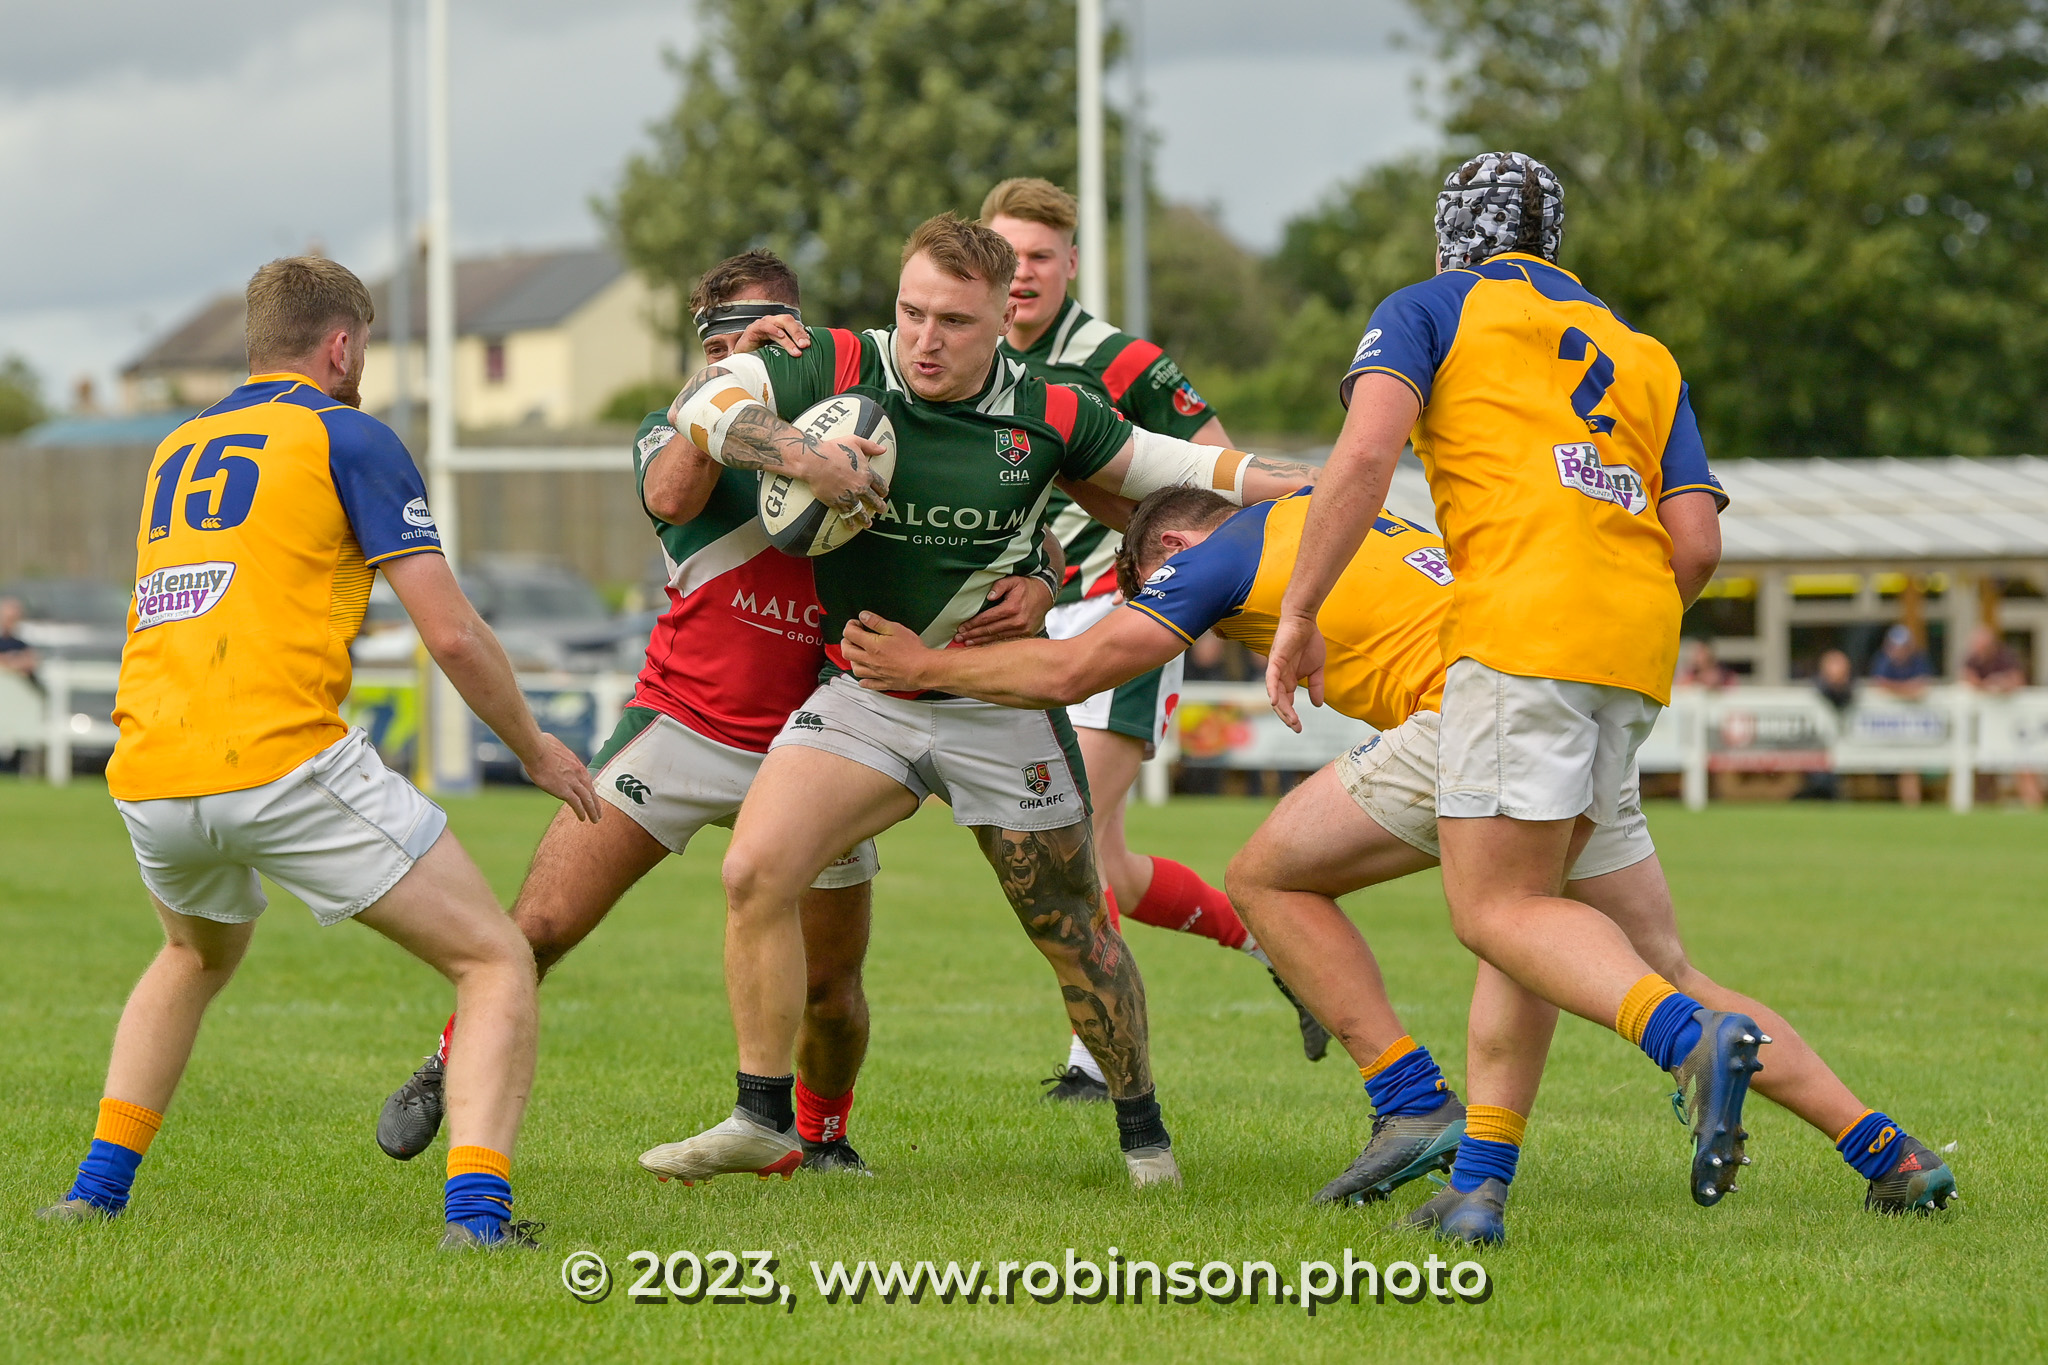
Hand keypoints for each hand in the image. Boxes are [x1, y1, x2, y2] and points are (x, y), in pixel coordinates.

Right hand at [523, 732, 602, 821]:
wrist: (537, 750)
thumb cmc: (541, 744)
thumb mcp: (554, 744)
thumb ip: (556, 750)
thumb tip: (549, 744)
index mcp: (576, 763)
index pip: (587, 779)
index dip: (590, 790)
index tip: (592, 797)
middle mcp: (578, 773)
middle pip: (591, 791)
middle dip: (596, 803)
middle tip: (599, 812)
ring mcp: (573, 782)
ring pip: (587, 799)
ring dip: (592, 810)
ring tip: (595, 819)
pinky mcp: (564, 790)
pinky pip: (577, 804)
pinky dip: (581, 812)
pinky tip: (582, 818)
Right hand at [734, 313, 809, 354]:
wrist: (743, 361)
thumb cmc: (763, 356)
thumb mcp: (780, 353)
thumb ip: (792, 351)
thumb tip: (810, 357)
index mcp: (781, 327)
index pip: (795, 326)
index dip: (803, 334)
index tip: (810, 345)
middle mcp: (773, 323)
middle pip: (789, 321)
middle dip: (798, 333)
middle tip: (805, 345)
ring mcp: (763, 324)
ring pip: (780, 325)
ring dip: (789, 338)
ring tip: (796, 351)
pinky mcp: (753, 329)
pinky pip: (764, 325)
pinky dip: (773, 329)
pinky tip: (780, 335)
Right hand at [800, 434, 890, 523]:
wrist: (815, 461)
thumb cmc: (833, 449)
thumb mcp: (854, 441)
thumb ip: (870, 446)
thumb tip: (883, 448)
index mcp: (867, 473)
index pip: (880, 485)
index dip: (883, 490)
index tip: (884, 494)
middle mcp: (861, 487)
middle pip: (874, 500)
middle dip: (879, 506)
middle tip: (881, 510)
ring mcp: (850, 496)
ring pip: (862, 511)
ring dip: (866, 519)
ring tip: (868, 524)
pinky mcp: (837, 503)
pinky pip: (846, 515)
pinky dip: (850, 522)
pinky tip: (852, 527)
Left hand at [842, 611, 931, 690]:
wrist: (924, 670)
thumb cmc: (913, 650)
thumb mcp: (895, 629)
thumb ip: (877, 622)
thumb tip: (864, 616)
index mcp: (872, 645)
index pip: (850, 634)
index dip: (850, 626)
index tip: (856, 624)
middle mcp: (870, 660)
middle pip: (847, 651)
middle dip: (846, 642)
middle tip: (852, 637)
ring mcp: (875, 673)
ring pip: (855, 668)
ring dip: (853, 659)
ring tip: (859, 654)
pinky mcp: (883, 683)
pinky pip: (867, 683)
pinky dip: (863, 679)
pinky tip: (866, 675)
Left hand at [953, 575, 1051, 645]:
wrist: (1045, 595)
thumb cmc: (1026, 587)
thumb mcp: (1013, 580)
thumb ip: (999, 586)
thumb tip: (988, 596)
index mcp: (1012, 608)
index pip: (987, 618)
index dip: (972, 624)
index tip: (961, 627)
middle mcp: (1017, 621)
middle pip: (990, 630)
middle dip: (973, 635)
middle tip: (959, 638)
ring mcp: (1022, 630)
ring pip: (997, 638)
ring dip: (980, 641)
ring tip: (967, 643)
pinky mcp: (1026, 635)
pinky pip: (1006, 640)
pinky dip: (993, 643)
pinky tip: (983, 645)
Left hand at [1263, 612, 1326, 732]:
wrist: (1305, 621)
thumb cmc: (1309, 642)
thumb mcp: (1316, 669)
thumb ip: (1316, 686)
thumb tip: (1318, 704)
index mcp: (1288, 680)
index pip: (1286, 702)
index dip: (1291, 716)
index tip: (1298, 728)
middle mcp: (1280, 678)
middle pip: (1279, 702)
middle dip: (1287, 716)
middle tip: (1296, 728)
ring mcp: (1276, 669)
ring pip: (1275, 693)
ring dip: (1282, 708)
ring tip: (1291, 720)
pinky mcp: (1275, 660)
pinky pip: (1271, 678)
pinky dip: (1272, 690)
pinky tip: (1275, 701)